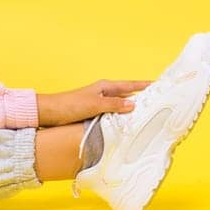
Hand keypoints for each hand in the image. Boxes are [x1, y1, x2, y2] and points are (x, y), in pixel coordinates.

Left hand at [35, 79, 152, 126]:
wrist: (49, 113)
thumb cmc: (69, 105)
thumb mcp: (94, 105)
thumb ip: (113, 105)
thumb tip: (133, 105)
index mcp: (105, 87)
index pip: (130, 85)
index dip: (145, 85)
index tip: (160, 85)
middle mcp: (104, 93)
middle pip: (128, 95)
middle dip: (143, 97)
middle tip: (159, 102)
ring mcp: (100, 103)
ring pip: (121, 106)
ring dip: (132, 110)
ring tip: (148, 115)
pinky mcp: (95, 113)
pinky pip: (114, 114)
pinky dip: (122, 118)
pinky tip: (127, 124)